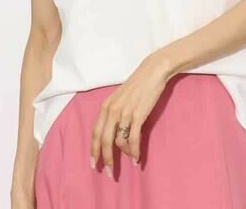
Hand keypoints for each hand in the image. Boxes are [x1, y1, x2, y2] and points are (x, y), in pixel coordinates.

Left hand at [89, 52, 171, 175]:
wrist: (152, 72)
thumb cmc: (137, 86)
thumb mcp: (119, 99)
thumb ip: (114, 115)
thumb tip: (114, 137)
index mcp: (106, 106)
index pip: (95, 132)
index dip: (93, 150)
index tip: (93, 164)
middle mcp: (112, 110)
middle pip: (104, 141)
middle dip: (106, 159)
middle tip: (109, 173)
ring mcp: (125, 113)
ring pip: (120, 142)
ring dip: (126, 154)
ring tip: (132, 159)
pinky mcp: (138, 115)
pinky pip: (134, 139)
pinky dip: (135, 151)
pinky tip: (137, 158)